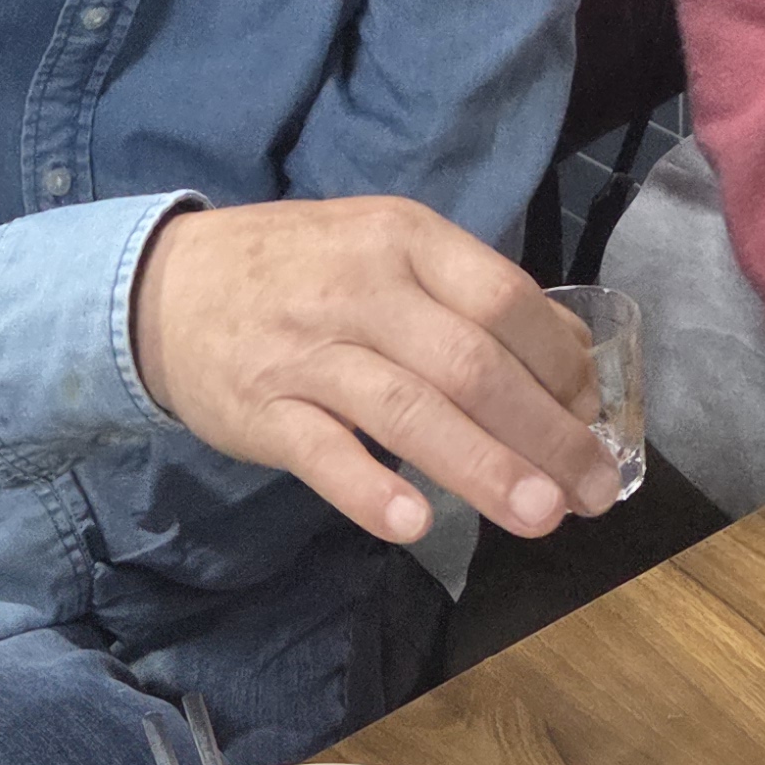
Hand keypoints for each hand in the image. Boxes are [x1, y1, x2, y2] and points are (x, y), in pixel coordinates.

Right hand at [130, 195, 615, 547]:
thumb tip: (572, 361)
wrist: (167, 285)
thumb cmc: (301, 270)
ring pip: (409, 409)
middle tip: (594, 492)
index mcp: (405, 240)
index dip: (562, 366)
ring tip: (539, 516)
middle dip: (544, 433)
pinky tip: (415, 525)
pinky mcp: (263, 408)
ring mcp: (308, 350)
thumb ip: (469, 296)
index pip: (504, 301)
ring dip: (482, 468)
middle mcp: (363, 288)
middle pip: (471, 363)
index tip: (597, 419)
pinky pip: (323, 453)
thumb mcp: (386, 249)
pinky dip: (370, 489)